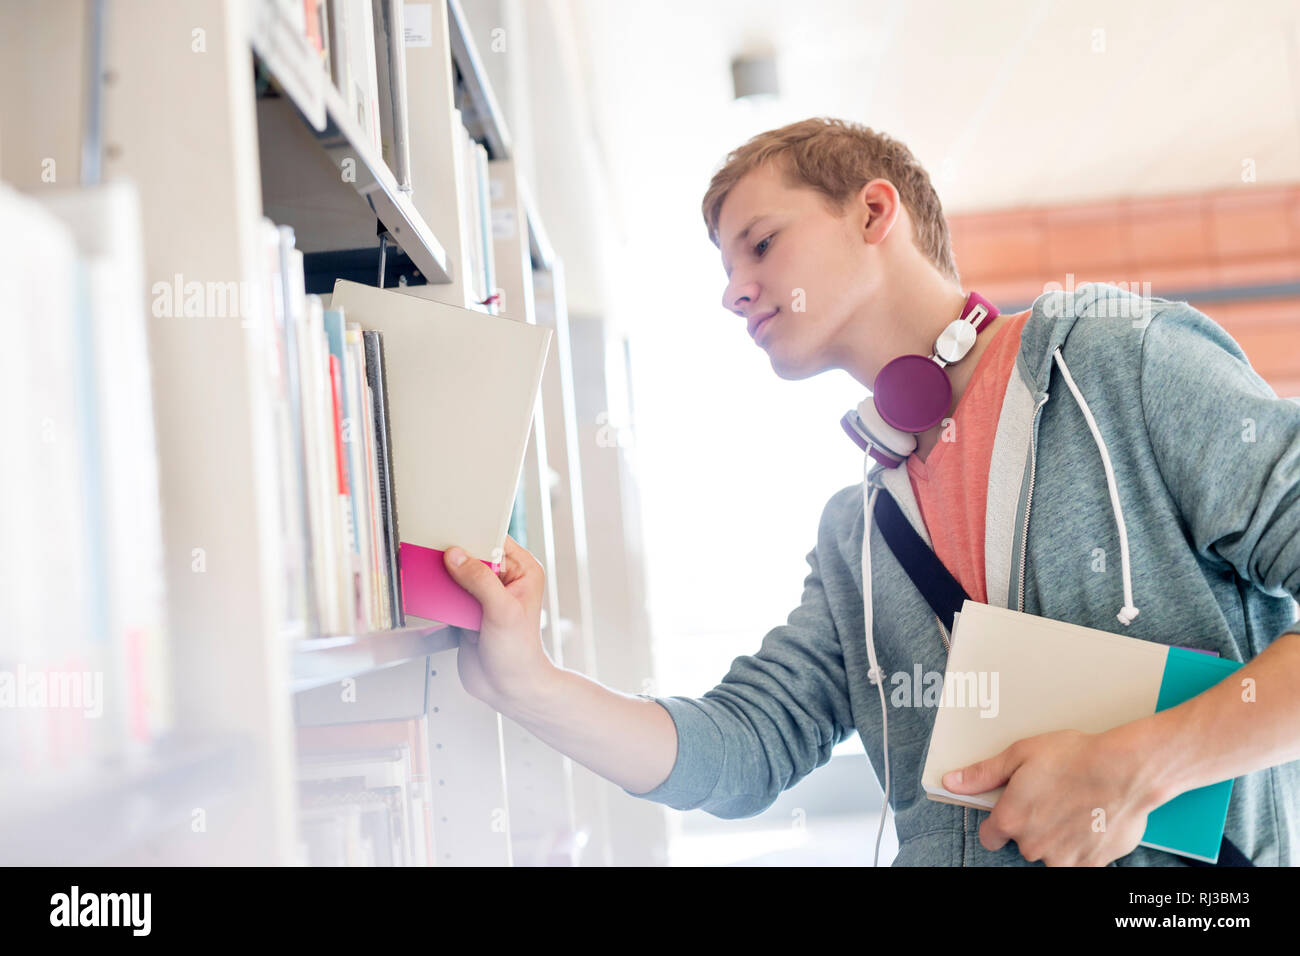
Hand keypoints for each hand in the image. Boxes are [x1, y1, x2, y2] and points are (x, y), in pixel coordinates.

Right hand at [442, 534, 553, 707]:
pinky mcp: (466, 610)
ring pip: (456, 574)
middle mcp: (503, 579)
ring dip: (442, 575)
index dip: (473, 534)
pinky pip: (447, 594)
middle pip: (471, 555)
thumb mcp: (502, 611)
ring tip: (426, 567)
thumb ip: (479, 580)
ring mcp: (483, 595)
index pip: (494, 539)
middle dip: (452, 555)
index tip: (451, 532)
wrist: (508, 689)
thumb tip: (457, 555)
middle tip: (432, 549)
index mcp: (522, 570)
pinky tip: (427, 591)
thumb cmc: (520, 653)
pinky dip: (437, 593)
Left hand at [941, 729, 1156, 865]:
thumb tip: (952, 782)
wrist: (1126, 770)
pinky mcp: (1091, 864)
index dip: (999, 823)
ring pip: (1052, 854)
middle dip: (1034, 826)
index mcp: (1011, 819)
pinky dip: (1084, 846)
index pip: (990, 837)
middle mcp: (1033, 845)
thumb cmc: (1075, 758)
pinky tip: (1091, 821)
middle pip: (1024, 843)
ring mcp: (1063, 858)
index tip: (1013, 811)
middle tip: (1053, 799)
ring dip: (1059, 838)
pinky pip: (1080, 861)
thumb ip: (983, 774)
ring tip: (1075, 808)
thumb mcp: (1020, 754)